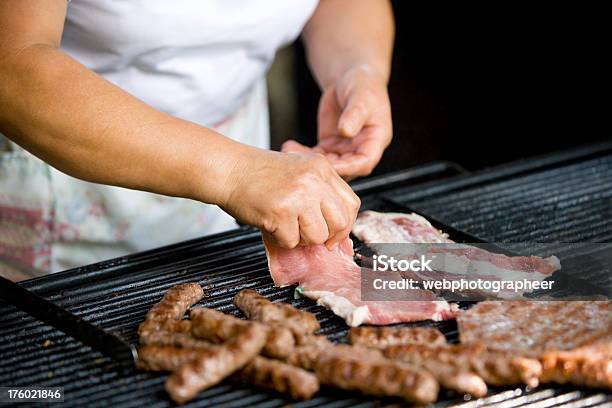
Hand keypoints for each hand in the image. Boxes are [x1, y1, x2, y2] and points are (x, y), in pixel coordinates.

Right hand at [221, 149, 360, 248]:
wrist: (228, 169)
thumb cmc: (258, 174)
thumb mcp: (298, 172)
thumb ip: (319, 194)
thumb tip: (336, 232)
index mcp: (322, 168)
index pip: (351, 203)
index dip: (344, 224)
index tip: (333, 232)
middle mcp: (314, 180)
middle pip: (340, 222)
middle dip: (327, 236)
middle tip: (310, 235)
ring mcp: (298, 195)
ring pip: (318, 236)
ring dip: (301, 238)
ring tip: (286, 224)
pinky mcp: (281, 212)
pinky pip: (291, 241)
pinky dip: (280, 239)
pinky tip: (271, 222)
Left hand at [282, 65, 391, 179]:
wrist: (351, 79)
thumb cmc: (363, 86)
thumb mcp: (361, 97)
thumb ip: (354, 114)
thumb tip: (346, 131)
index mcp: (375, 140)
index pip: (364, 162)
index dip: (349, 168)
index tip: (332, 168)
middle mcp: (360, 149)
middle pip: (344, 168)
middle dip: (324, 168)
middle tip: (303, 161)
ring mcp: (344, 149)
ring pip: (328, 164)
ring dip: (310, 162)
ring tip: (291, 152)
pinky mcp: (329, 145)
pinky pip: (316, 155)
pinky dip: (303, 154)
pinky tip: (290, 147)